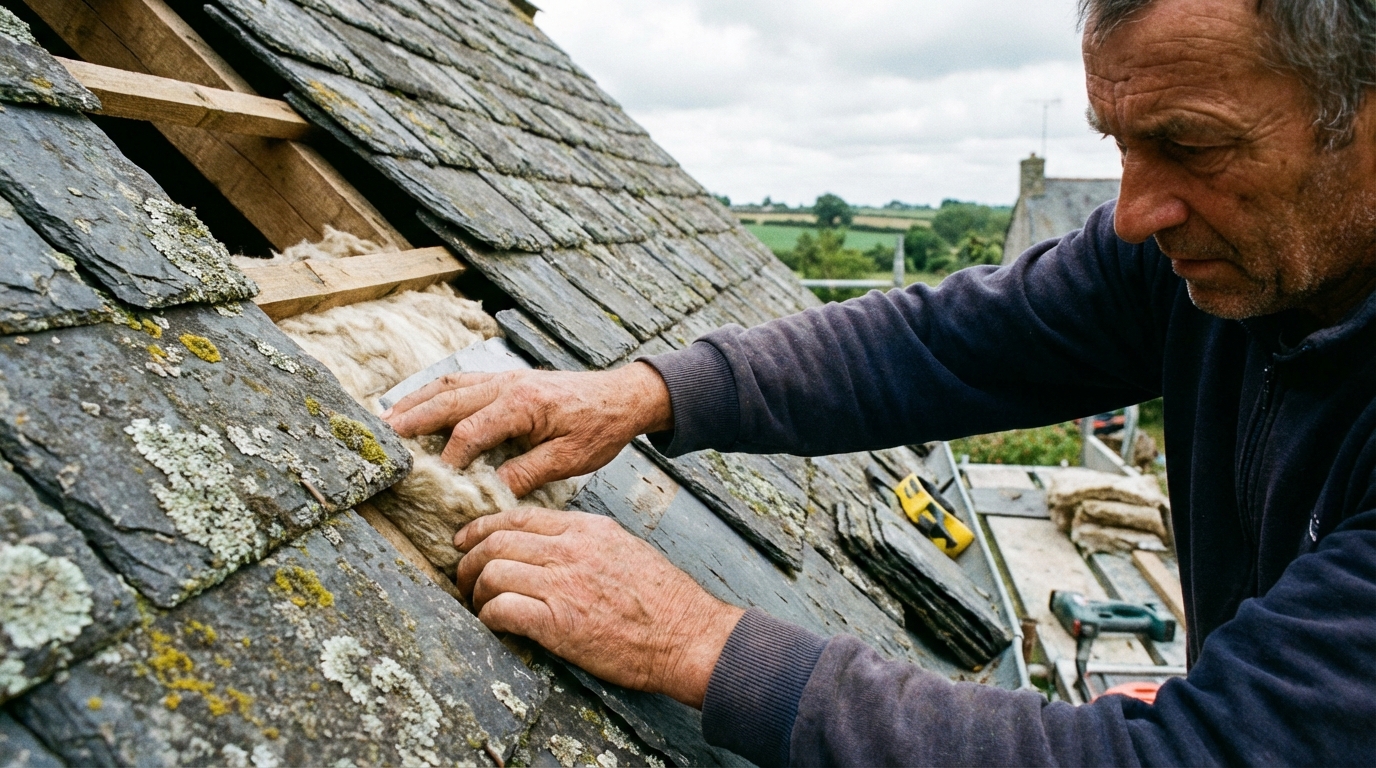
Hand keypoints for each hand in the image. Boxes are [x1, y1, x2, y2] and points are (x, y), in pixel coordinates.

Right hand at [382, 362, 672, 496]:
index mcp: (523, 405)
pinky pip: (460, 382)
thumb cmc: (599, 428)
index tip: (436, 478)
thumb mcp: (569, 459)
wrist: (622, 396)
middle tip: (382, 438)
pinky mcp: (505, 380)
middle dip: (412, 420)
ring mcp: (503, 378)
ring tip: (386, 421)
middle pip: (448, 401)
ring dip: (416, 402)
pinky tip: (419, 405)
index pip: (471, 430)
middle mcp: (507, 385)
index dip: (450, 455)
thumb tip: (490, 490)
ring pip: (448, 386)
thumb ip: (528, 473)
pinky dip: (434, 393)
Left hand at [455, 508, 744, 707]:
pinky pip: (502, 609)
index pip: (519, 516)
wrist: (688, 636)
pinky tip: (494, 626)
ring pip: (492, 571)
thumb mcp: (625, 551)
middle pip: (497, 540)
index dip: (483, 527)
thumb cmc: (665, 602)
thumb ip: (586, 545)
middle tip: (463, 578)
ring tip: (478, 607)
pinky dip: (489, 617)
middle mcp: (570, 549)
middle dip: (469, 560)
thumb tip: (551, 551)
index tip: (467, 540)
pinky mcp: (557, 622)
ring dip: (476, 591)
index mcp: (587, 529)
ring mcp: (562, 584)